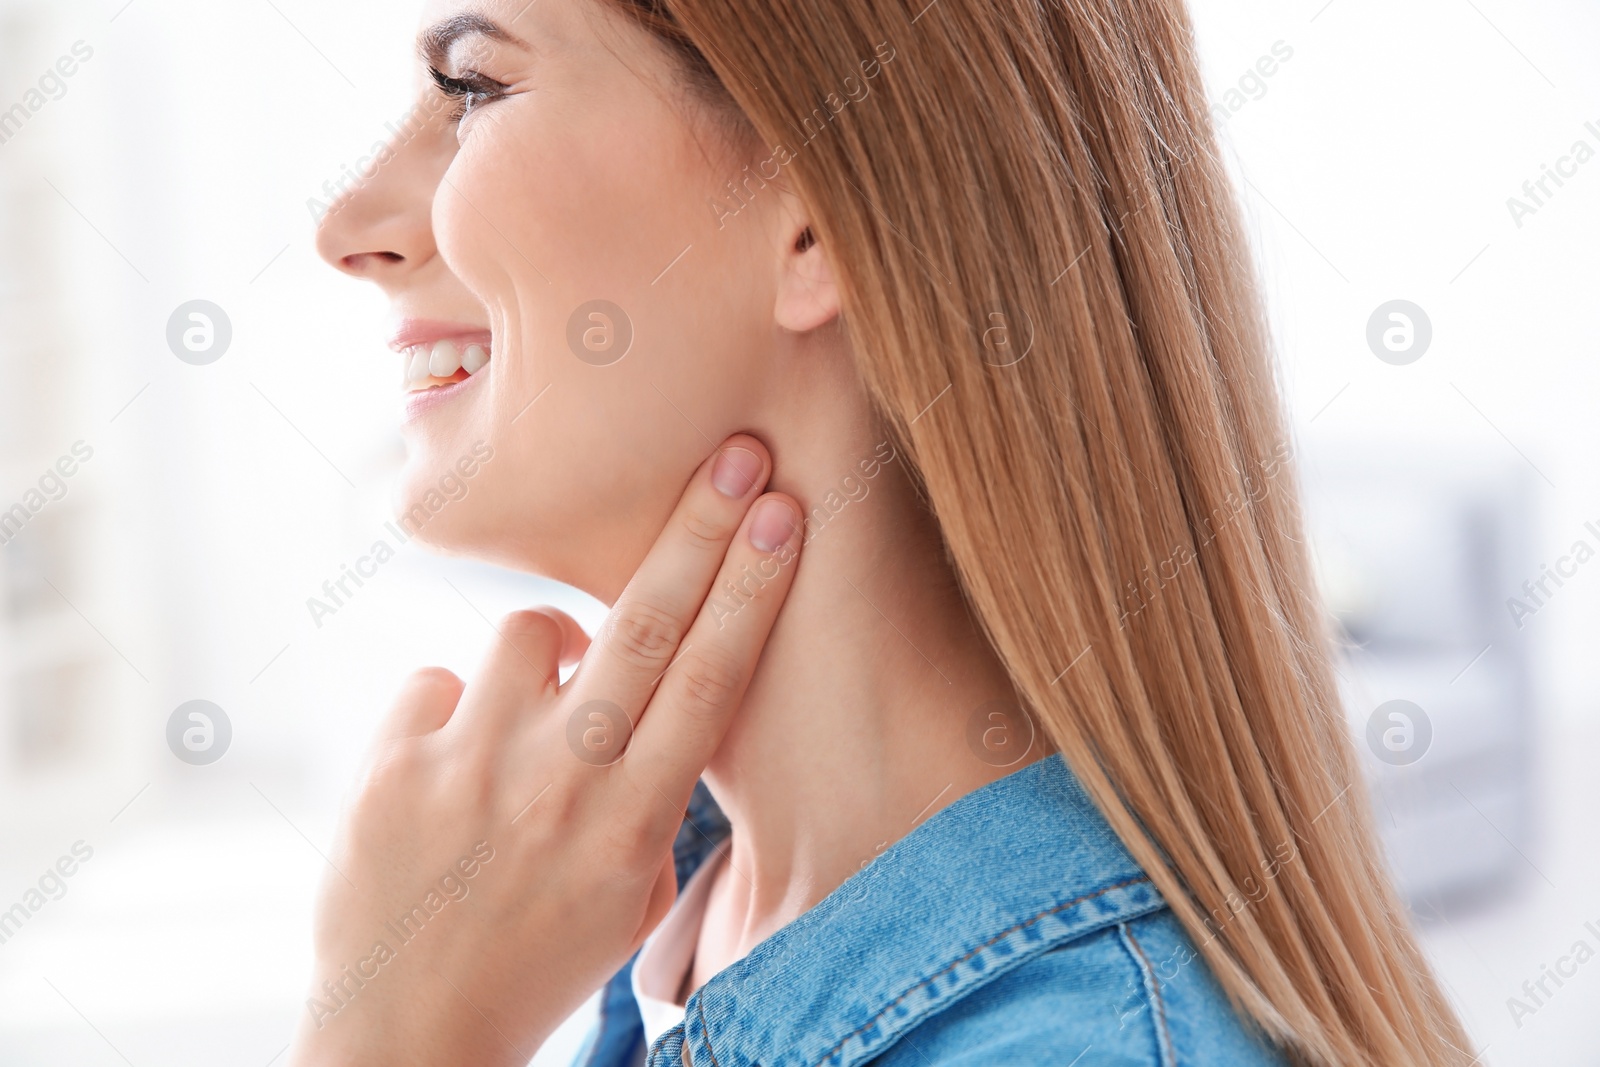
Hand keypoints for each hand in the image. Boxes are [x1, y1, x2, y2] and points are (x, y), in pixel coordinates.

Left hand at [288, 434, 800, 1066]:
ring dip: (545, 652)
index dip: (751, 586)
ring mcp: (470, 769)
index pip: (708, 680)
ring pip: (528, 631)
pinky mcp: (391, 766)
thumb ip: (652, 797)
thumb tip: (653, 698)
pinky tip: (454, 766)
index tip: (783, 512)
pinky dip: (456, 710)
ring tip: (534, 711)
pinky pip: (439, 679)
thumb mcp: (630, 894)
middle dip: (699, 530)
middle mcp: (558, 786)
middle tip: (734, 455)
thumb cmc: (538, 957)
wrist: (409, 1032)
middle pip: (641, 625)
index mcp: (632, 822)